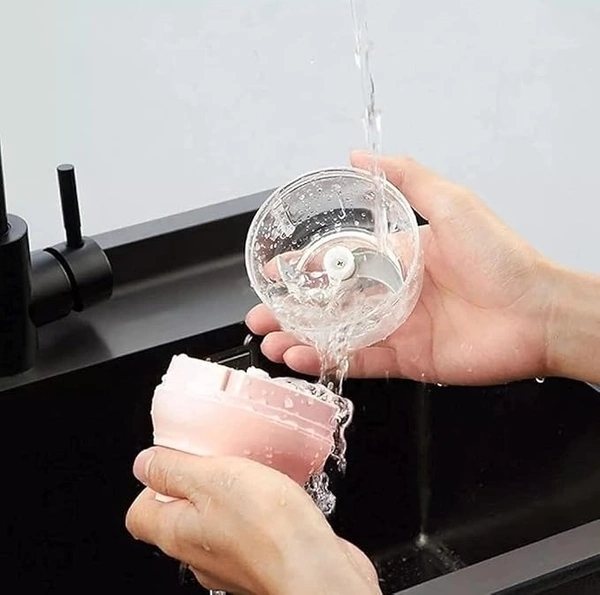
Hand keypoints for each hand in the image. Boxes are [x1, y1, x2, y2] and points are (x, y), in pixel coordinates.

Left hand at [125, 447, 379, 594]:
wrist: (316, 570)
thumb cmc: (268, 528)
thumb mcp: (212, 478)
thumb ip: (174, 469)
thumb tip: (144, 463)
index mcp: (176, 532)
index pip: (140, 513)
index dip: (151, 486)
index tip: (174, 461)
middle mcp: (198, 555)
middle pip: (179, 516)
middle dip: (195, 484)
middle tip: (218, 460)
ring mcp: (230, 564)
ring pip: (217, 524)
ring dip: (230, 497)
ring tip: (252, 473)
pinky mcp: (261, 564)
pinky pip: (249, 533)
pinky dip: (257, 514)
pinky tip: (277, 497)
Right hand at [247, 152, 556, 385]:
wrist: (537, 312)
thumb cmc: (502, 257)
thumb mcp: (451, 203)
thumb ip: (406, 178)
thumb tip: (360, 156)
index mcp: (398, 258)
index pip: (338, 262)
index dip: (304, 267)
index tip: (274, 272)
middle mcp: (393, 294)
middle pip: (330, 303)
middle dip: (292, 310)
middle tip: (261, 315)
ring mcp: (397, 329)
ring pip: (338, 335)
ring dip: (302, 339)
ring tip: (271, 342)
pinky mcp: (407, 359)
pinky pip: (360, 361)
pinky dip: (329, 361)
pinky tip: (302, 358)